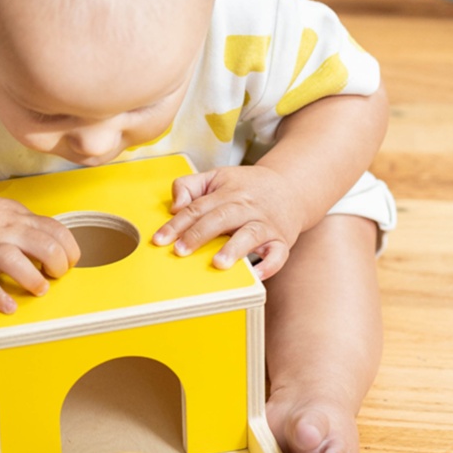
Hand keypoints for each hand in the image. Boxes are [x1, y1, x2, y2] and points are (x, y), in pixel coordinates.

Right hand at [0, 192, 80, 312]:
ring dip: (32, 279)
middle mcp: (9, 232)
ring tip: (40, 289)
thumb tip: (57, 245)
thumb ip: (33, 227)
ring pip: (15, 261)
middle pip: (44, 245)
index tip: (69, 262)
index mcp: (22, 219)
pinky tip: (9, 306)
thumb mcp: (12, 213)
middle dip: (58, 265)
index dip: (70, 249)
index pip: (58, 231)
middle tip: (54, 276)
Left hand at [152, 165, 304, 281]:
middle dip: (199, 235)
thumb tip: (175, 206)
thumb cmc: (249, 187)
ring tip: (218, 263)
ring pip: (249, 235)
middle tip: (180, 251)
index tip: (160, 239)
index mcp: (227, 192)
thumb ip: (190, 185)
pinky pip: (278, 254)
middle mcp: (246, 207)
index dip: (177, 224)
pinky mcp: (281, 240)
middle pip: (220, 219)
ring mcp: (265, 224)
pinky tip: (258, 275)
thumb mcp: (218, 177)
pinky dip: (270, 265)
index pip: (197, 207)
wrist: (291, 187)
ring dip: (234, 248)